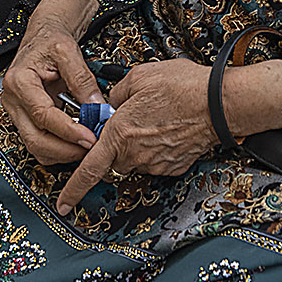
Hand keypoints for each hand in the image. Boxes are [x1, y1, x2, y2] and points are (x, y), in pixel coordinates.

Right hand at [2, 11, 102, 166]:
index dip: (68, 130)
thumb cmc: (50, 42)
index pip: (42, 115)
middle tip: (92, 147)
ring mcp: (17, 113)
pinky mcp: (26, 120)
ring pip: (36, 146)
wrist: (43, 39)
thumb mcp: (68, 51)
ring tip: (88, 144)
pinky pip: (40, 143)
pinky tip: (77, 141)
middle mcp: (12, 101)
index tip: (90, 137)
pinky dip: (59, 148)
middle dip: (65, 149)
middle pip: (35, 139)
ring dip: (63, 152)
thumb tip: (97, 108)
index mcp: (19, 81)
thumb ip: (82, 79)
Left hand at [57, 58, 218, 214]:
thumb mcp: (139, 76)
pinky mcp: (174, 166)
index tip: (62, 204)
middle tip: (130, 121)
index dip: (73, 189)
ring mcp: (156, 163)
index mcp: (120, 134)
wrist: (220, 103)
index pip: (89, 169)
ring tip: (156, 117)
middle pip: (113, 160)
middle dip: (115, 146)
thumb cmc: (182, 87)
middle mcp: (135, 154)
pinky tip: (169, 127)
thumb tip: (112, 102)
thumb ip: (117, 93)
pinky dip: (157, 147)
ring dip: (138, 144)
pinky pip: (156, 160)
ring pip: (136, 159)